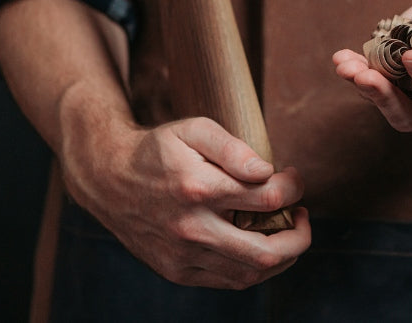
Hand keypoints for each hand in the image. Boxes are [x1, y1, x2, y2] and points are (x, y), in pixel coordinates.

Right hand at [61, 115, 310, 289]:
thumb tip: (267, 170)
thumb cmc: (158, 149)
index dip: (294, 187)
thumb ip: (234, 147)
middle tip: (304, 216)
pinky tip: (259, 245)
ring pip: (250, 272)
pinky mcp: (176, 271)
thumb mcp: (193, 130)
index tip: (293, 178)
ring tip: (287, 232)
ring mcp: (183, 255)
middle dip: (300, 236)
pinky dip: (253, 267)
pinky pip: (228, 280)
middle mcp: (191, 228)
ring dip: (282, 256)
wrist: (108, 178)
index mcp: (198, 188)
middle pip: (266, 251)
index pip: (269, 197)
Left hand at [332, 0, 411, 131]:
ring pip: (387, 104)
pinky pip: (375, 85)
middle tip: (364, 75)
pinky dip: (358, 71)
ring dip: (363, 86)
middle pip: (410, 116)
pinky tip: (343, 57)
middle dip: (384, 96)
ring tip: (345, 64)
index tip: (410, 56)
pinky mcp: (398, 84)